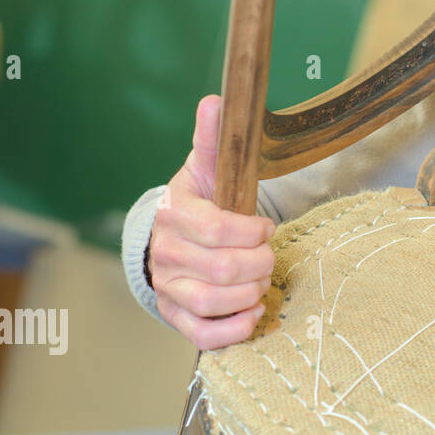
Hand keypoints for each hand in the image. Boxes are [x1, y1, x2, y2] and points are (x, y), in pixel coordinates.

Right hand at [149, 95, 276, 349]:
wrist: (174, 239)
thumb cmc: (203, 201)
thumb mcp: (209, 168)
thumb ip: (213, 139)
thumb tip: (214, 100)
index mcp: (175, 215)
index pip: (217, 229)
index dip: (253, 231)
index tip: (266, 227)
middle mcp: (165, 254)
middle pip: (223, 268)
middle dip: (260, 262)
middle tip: (269, 255)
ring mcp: (168, 288)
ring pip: (214, 301)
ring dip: (251, 293)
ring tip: (261, 281)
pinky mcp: (175, 316)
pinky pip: (204, 334)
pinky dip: (235, 328)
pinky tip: (252, 311)